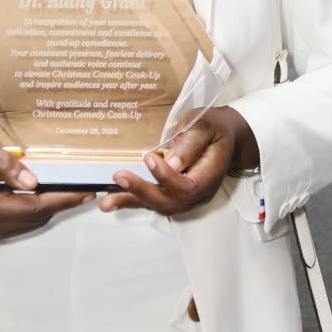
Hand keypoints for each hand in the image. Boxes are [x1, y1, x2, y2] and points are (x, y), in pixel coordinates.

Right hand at [0, 128, 93, 240]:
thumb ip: (4, 164)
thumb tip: (34, 181)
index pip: (33, 206)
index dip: (62, 199)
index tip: (86, 191)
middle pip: (36, 217)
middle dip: (63, 203)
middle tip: (89, 188)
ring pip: (31, 221)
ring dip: (53, 207)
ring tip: (76, 190)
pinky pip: (22, 221)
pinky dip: (39, 209)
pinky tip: (51, 194)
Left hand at [99, 106, 258, 215]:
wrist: (224, 137)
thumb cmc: (214, 128)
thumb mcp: (206, 126)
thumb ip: (190, 143)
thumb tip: (171, 162)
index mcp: (210, 175)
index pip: (188, 187)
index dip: (167, 177)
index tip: (149, 157)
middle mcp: (199, 193)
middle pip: (171, 202)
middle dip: (143, 191)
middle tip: (120, 177)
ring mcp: (186, 197)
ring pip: (159, 205)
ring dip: (132, 201)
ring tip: (107, 201)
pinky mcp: (173, 194)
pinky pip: (152, 200)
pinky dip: (131, 201)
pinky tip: (111, 201)